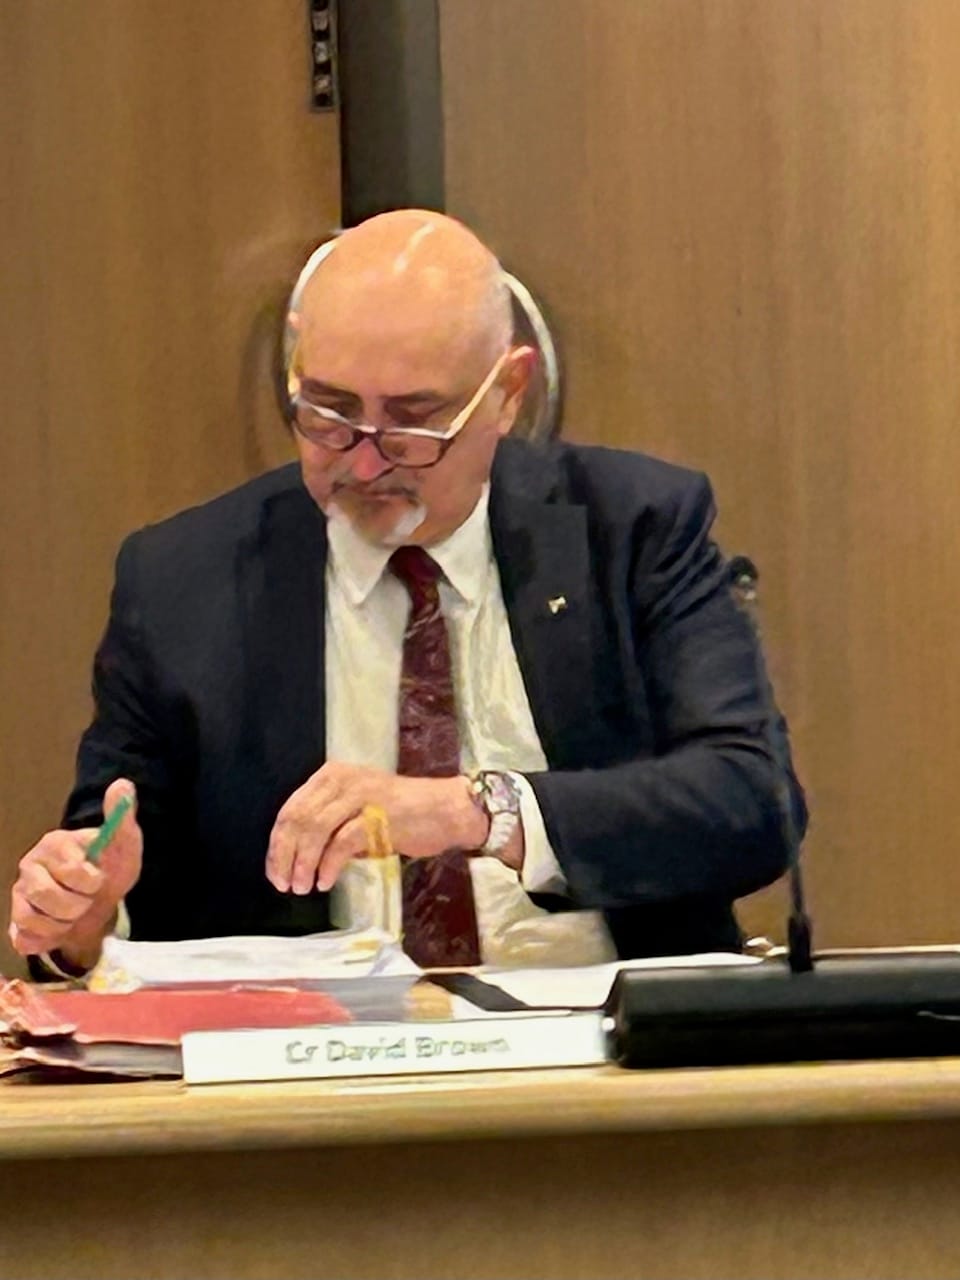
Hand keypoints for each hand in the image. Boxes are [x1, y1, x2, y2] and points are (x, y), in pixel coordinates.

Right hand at [8, 778, 142, 965]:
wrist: (102, 903)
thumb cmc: (110, 869)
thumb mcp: (125, 845)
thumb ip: (122, 817)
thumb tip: (122, 784)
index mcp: (54, 843)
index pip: (72, 870)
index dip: (91, 881)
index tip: (98, 877)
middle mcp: (29, 866)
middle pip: (51, 898)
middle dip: (79, 904)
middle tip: (86, 897)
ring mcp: (18, 894)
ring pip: (36, 920)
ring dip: (65, 924)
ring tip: (75, 913)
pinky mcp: (15, 921)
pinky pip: (26, 939)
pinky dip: (48, 940)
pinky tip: (60, 928)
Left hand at [265, 763, 487, 895]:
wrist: (446, 810)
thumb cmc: (401, 813)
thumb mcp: (356, 808)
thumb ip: (328, 822)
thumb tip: (294, 855)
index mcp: (331, 776)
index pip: (291, 809)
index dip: (277, 844)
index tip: (274, 870)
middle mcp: (342, 780)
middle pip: (298, 819)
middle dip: (284, 856)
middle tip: (283, 884)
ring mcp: (360, 796)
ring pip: (315, 830)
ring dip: (303, 864)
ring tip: (302, 887)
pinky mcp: (377, 816)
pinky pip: (341, 843)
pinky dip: (328, 866)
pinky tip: (325, 881)